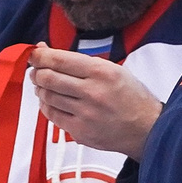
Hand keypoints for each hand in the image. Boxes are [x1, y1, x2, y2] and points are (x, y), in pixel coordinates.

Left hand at [29, 45, 162, 157]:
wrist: (146, 129)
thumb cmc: (130, 97)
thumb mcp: (112, 70)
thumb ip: (79, 62)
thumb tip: (45, 51)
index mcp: (101, 72)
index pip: (59, 60)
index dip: (40, 56)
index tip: (35, 54)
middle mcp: (92, 92)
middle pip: (48, 78)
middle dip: (36, 72)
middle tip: (36, 70)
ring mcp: (85, 114)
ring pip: (47, 96)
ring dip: (40, 89)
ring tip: (44, 85)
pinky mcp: (80, 131)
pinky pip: (52, 116)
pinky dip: (46, 105)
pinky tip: (50, 101)